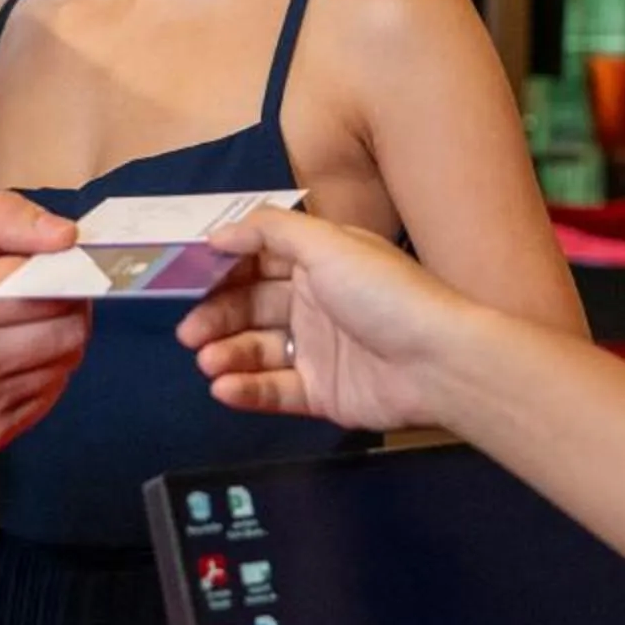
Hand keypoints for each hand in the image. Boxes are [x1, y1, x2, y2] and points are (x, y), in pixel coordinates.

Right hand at [0, 192, 87, 449]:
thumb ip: (2, 218)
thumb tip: (65, 236)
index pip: (45, 289)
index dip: (63, 269)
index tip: (55, 260)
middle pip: (67, 329)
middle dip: (67, 300)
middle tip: (40, 288)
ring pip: (66, 362)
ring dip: (56, 335)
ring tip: (18, 320)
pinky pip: (50, 394)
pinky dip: (43, 369)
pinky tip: (8, 354)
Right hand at [177, 209, 491, 430]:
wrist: (438, 361)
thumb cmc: (385, 293)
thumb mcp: (329, 243)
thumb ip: (270, 231)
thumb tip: (218, 233)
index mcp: (320, 262)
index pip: (259, 262)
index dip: (224, 270)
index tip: (186, 280)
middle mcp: (317, 303)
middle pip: (252, 307)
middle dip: (217, 317)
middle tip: (188, 332)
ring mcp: (319, 350)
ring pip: (258, 351)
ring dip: (227, 353)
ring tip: (206, 361)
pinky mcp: (323, 393)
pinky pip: (275, 391)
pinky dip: (246, 389)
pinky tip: (224, 388)